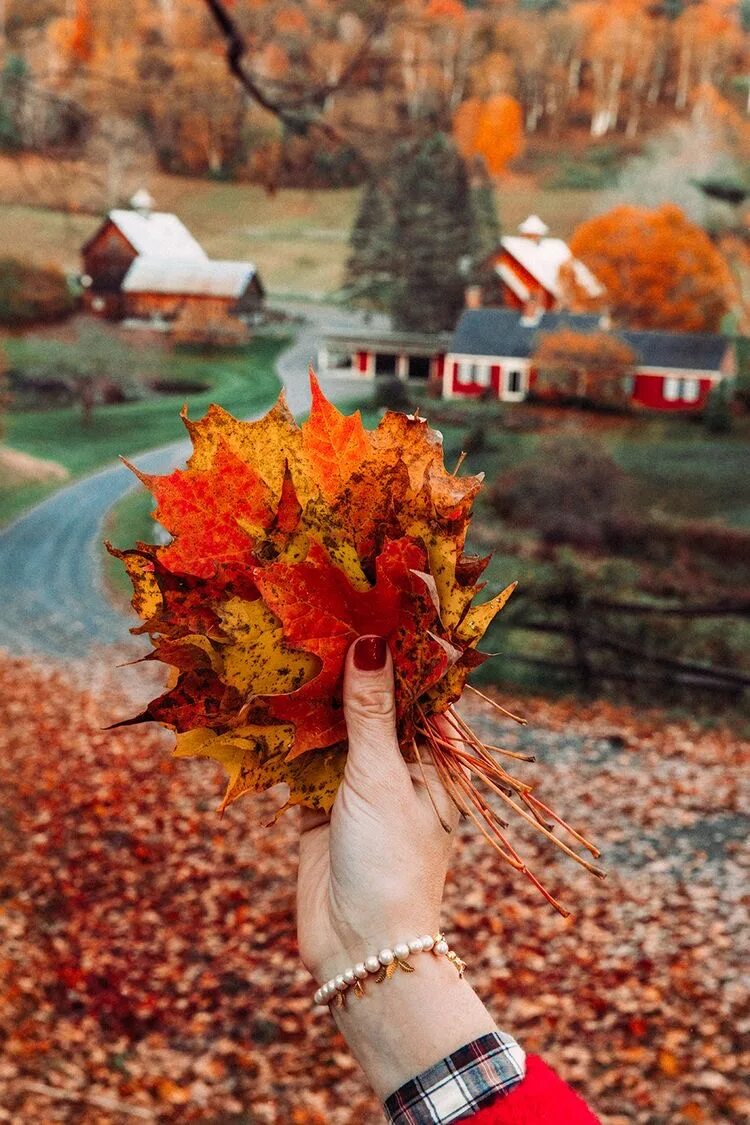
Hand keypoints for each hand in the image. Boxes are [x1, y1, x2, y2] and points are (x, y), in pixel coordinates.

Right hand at [296, 635, 460, 983]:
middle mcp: (400, 768)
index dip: (401, 650)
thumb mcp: (381, 778)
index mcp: (436, 761)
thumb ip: (370, 712)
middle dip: (351, 668)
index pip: (421, 692)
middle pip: (376, 706)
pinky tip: (268, 693)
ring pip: (338, 729)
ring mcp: (360, 786)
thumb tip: (370, 643)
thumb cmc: (391, 862)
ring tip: (292, 639)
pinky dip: (289, 733)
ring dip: (316, 697)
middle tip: (321, 611)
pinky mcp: (321, 805)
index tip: (378, 600)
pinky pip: (305, 759)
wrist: (359, 950)